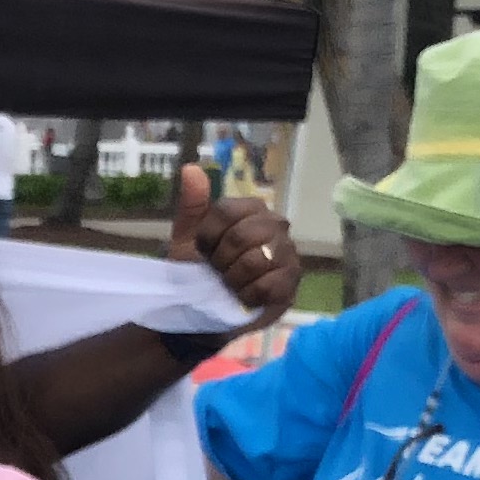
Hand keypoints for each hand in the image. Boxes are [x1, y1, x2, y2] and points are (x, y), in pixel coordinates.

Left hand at [181, 186, 300, 320]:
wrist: (204, 312)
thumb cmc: (200, 271)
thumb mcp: (187, 237)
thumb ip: (191, 204)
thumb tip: (191, 168)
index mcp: (251, 209)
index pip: (225, 211)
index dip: (207, 237)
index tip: (204, 251)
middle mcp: (276, 224)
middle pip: (241, 236)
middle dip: (220, 260)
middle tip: (218, 271)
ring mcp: (288, 253)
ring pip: (255, 261)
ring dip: (233, 280)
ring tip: (231, 284)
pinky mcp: (292, 282)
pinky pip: (267, 286)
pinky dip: (247, 296)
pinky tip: (244, 297)